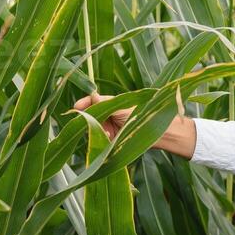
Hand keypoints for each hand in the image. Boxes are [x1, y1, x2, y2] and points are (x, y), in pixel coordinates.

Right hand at [69, 92, 197, 157]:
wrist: (159, 132)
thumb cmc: (143, 115)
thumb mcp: (122, 107)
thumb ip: (106, 103)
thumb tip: (92, 94)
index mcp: (111, 103)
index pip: (92, 102)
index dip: (84, 104)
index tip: (76, 107)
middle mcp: (109, 114)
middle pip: (91, 116)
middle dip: (90, 120)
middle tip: (91, 123)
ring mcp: (110, 126)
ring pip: (94, 128)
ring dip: (98, 131)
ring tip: (108, 133)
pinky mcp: (113, 139)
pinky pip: (101, 139)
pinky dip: (103, 139)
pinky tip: (110, 138)